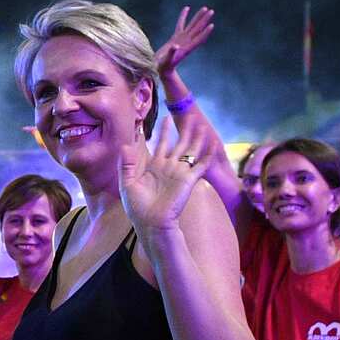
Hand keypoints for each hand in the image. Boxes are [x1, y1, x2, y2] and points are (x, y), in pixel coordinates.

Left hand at [120, 117, 213, 232]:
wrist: (152, 223)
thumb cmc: (138, 208)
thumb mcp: (128, 184)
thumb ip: (127, 164)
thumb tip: (125, 145)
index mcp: (154, 167)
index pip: (160, 144)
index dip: (163, 131)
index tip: (165, 117)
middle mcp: (168, 167)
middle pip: (178, 143)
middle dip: (183, 130)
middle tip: (188, 116)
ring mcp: (179, 172)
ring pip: (190, 150)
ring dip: (196, 138)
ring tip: (201, 124)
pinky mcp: (189, 179)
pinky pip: (201, 164)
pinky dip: (208, 154)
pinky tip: (214, 143)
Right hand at [155, 6, 214, 77]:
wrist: (161, 69)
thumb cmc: (163, 66)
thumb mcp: (166, 60)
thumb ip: (171, 53)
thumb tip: (175, 46)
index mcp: (186, 49)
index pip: (198, 39)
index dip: (204, 33)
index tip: (211, 25)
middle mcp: (186, 43)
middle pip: (197, 29)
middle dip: (204, 20)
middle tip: (211, 11)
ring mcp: (182, 39)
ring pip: (192, 25)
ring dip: (198, 17)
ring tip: (205, 8)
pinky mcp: (176, 37)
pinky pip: (181, 24)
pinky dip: (183, 16)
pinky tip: (187, 8)